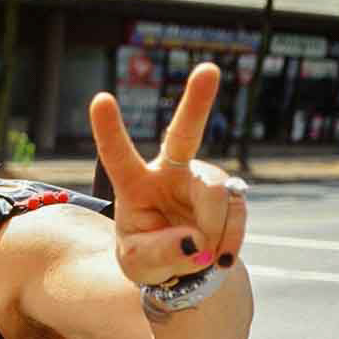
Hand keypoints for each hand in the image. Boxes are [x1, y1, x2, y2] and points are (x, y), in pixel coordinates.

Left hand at [88, 63, 247, 287]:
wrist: (183, 268)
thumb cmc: (147, 257)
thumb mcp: (138, 264)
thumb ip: (160, 254)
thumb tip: (196, 243)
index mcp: (135, 184)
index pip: (119, 156)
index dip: (110, 130)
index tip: (101, 98)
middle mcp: (171, 172)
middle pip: (184, 134)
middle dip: (197, 101)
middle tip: (208, 70)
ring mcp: (203, 179)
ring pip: (217, 193)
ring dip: (212, 231)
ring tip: (201, 257)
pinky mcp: (231, 192)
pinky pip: (237, 211)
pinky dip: (231, 240)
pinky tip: (220, 257)